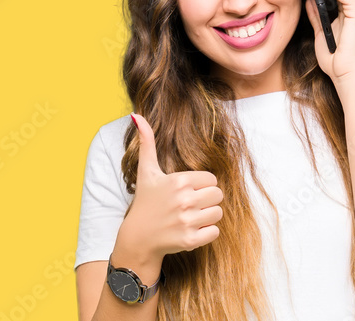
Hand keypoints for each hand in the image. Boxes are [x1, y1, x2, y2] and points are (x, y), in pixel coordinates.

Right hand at [117, 113, 223, 259]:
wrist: (139, 237)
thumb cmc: (146, 202)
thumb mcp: (146, 171)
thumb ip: (146, 142)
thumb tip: (136, 115)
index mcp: (178, 181)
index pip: (211, 179)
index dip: (201, 185)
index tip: (187, 191)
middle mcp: (183, 200)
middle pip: (218, 195)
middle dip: (207, 200)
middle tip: (191, 205)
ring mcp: (187, 221)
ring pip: (218, 213)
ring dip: (208, 216)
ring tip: (191, 217)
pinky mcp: (190, 240)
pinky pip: (215, 232)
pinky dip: (206, 232)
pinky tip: (191, 229)